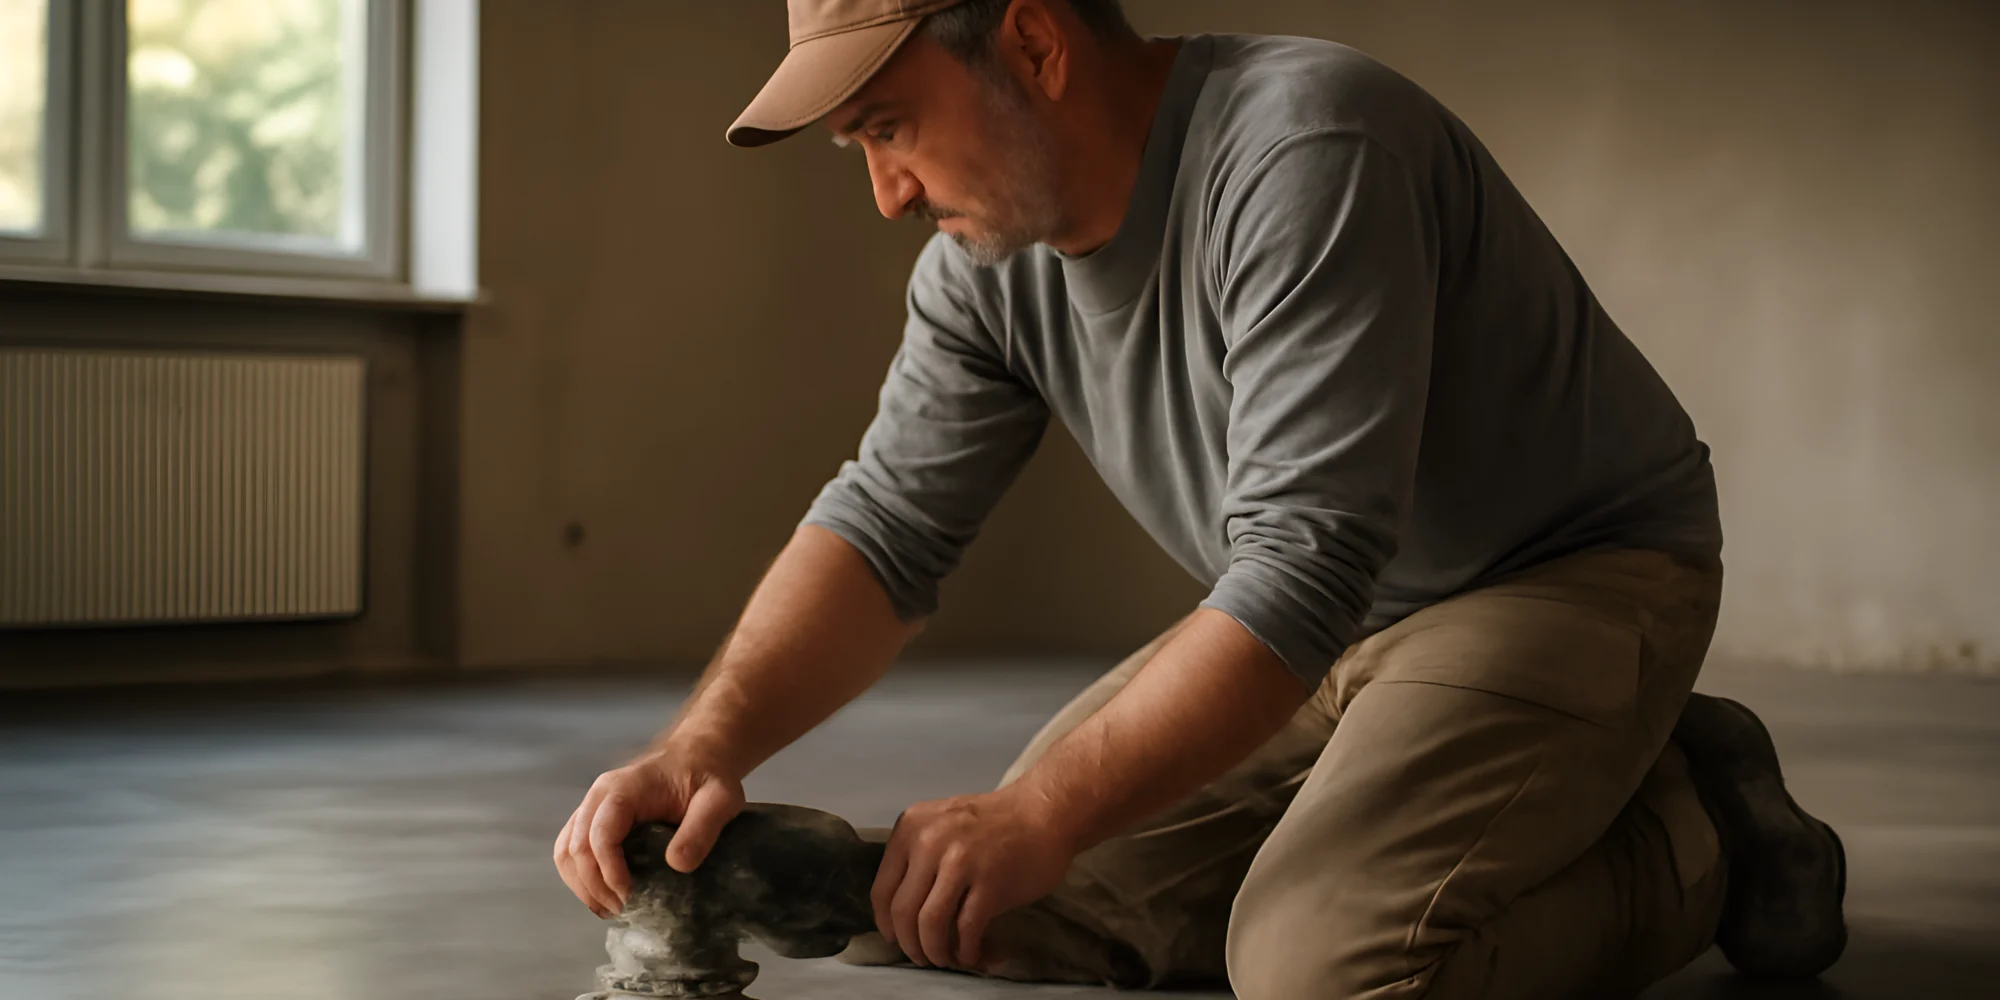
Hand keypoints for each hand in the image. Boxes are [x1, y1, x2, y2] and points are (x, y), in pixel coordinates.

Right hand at [553, 743, 745, 917]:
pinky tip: (601, 894)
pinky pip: (571, 848)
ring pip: (566, 851)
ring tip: (610, 909)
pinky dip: (580, 876)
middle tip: (623, 910)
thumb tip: (676, 864)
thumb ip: (702, 829)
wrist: (698, 755)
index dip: (610, 872)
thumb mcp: (719, 800)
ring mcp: (592, 806)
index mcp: (624, 789)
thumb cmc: (708, 776)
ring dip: (582, 885)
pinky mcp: (593, 818)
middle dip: (595, 886)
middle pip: (577, 847)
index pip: (600, 835)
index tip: (631, 897)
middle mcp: (599, 796)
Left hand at [872, 786, 1078, 970]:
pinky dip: (967, 951)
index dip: (886, 923)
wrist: (1044, 812)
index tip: (897, 937)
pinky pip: (966, 930)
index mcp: (911, 827)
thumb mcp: (942, 823)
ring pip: (930, 924)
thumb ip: (918, 855)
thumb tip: (901, 912)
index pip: (882, 889)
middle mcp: (930, 842)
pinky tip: (973, 954)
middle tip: (922, 956)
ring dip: (935, 951)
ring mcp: (960, 862)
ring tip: (946, 958)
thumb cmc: (994, 822)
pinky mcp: (990, 884)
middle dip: (910, 944)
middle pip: (902, 911)